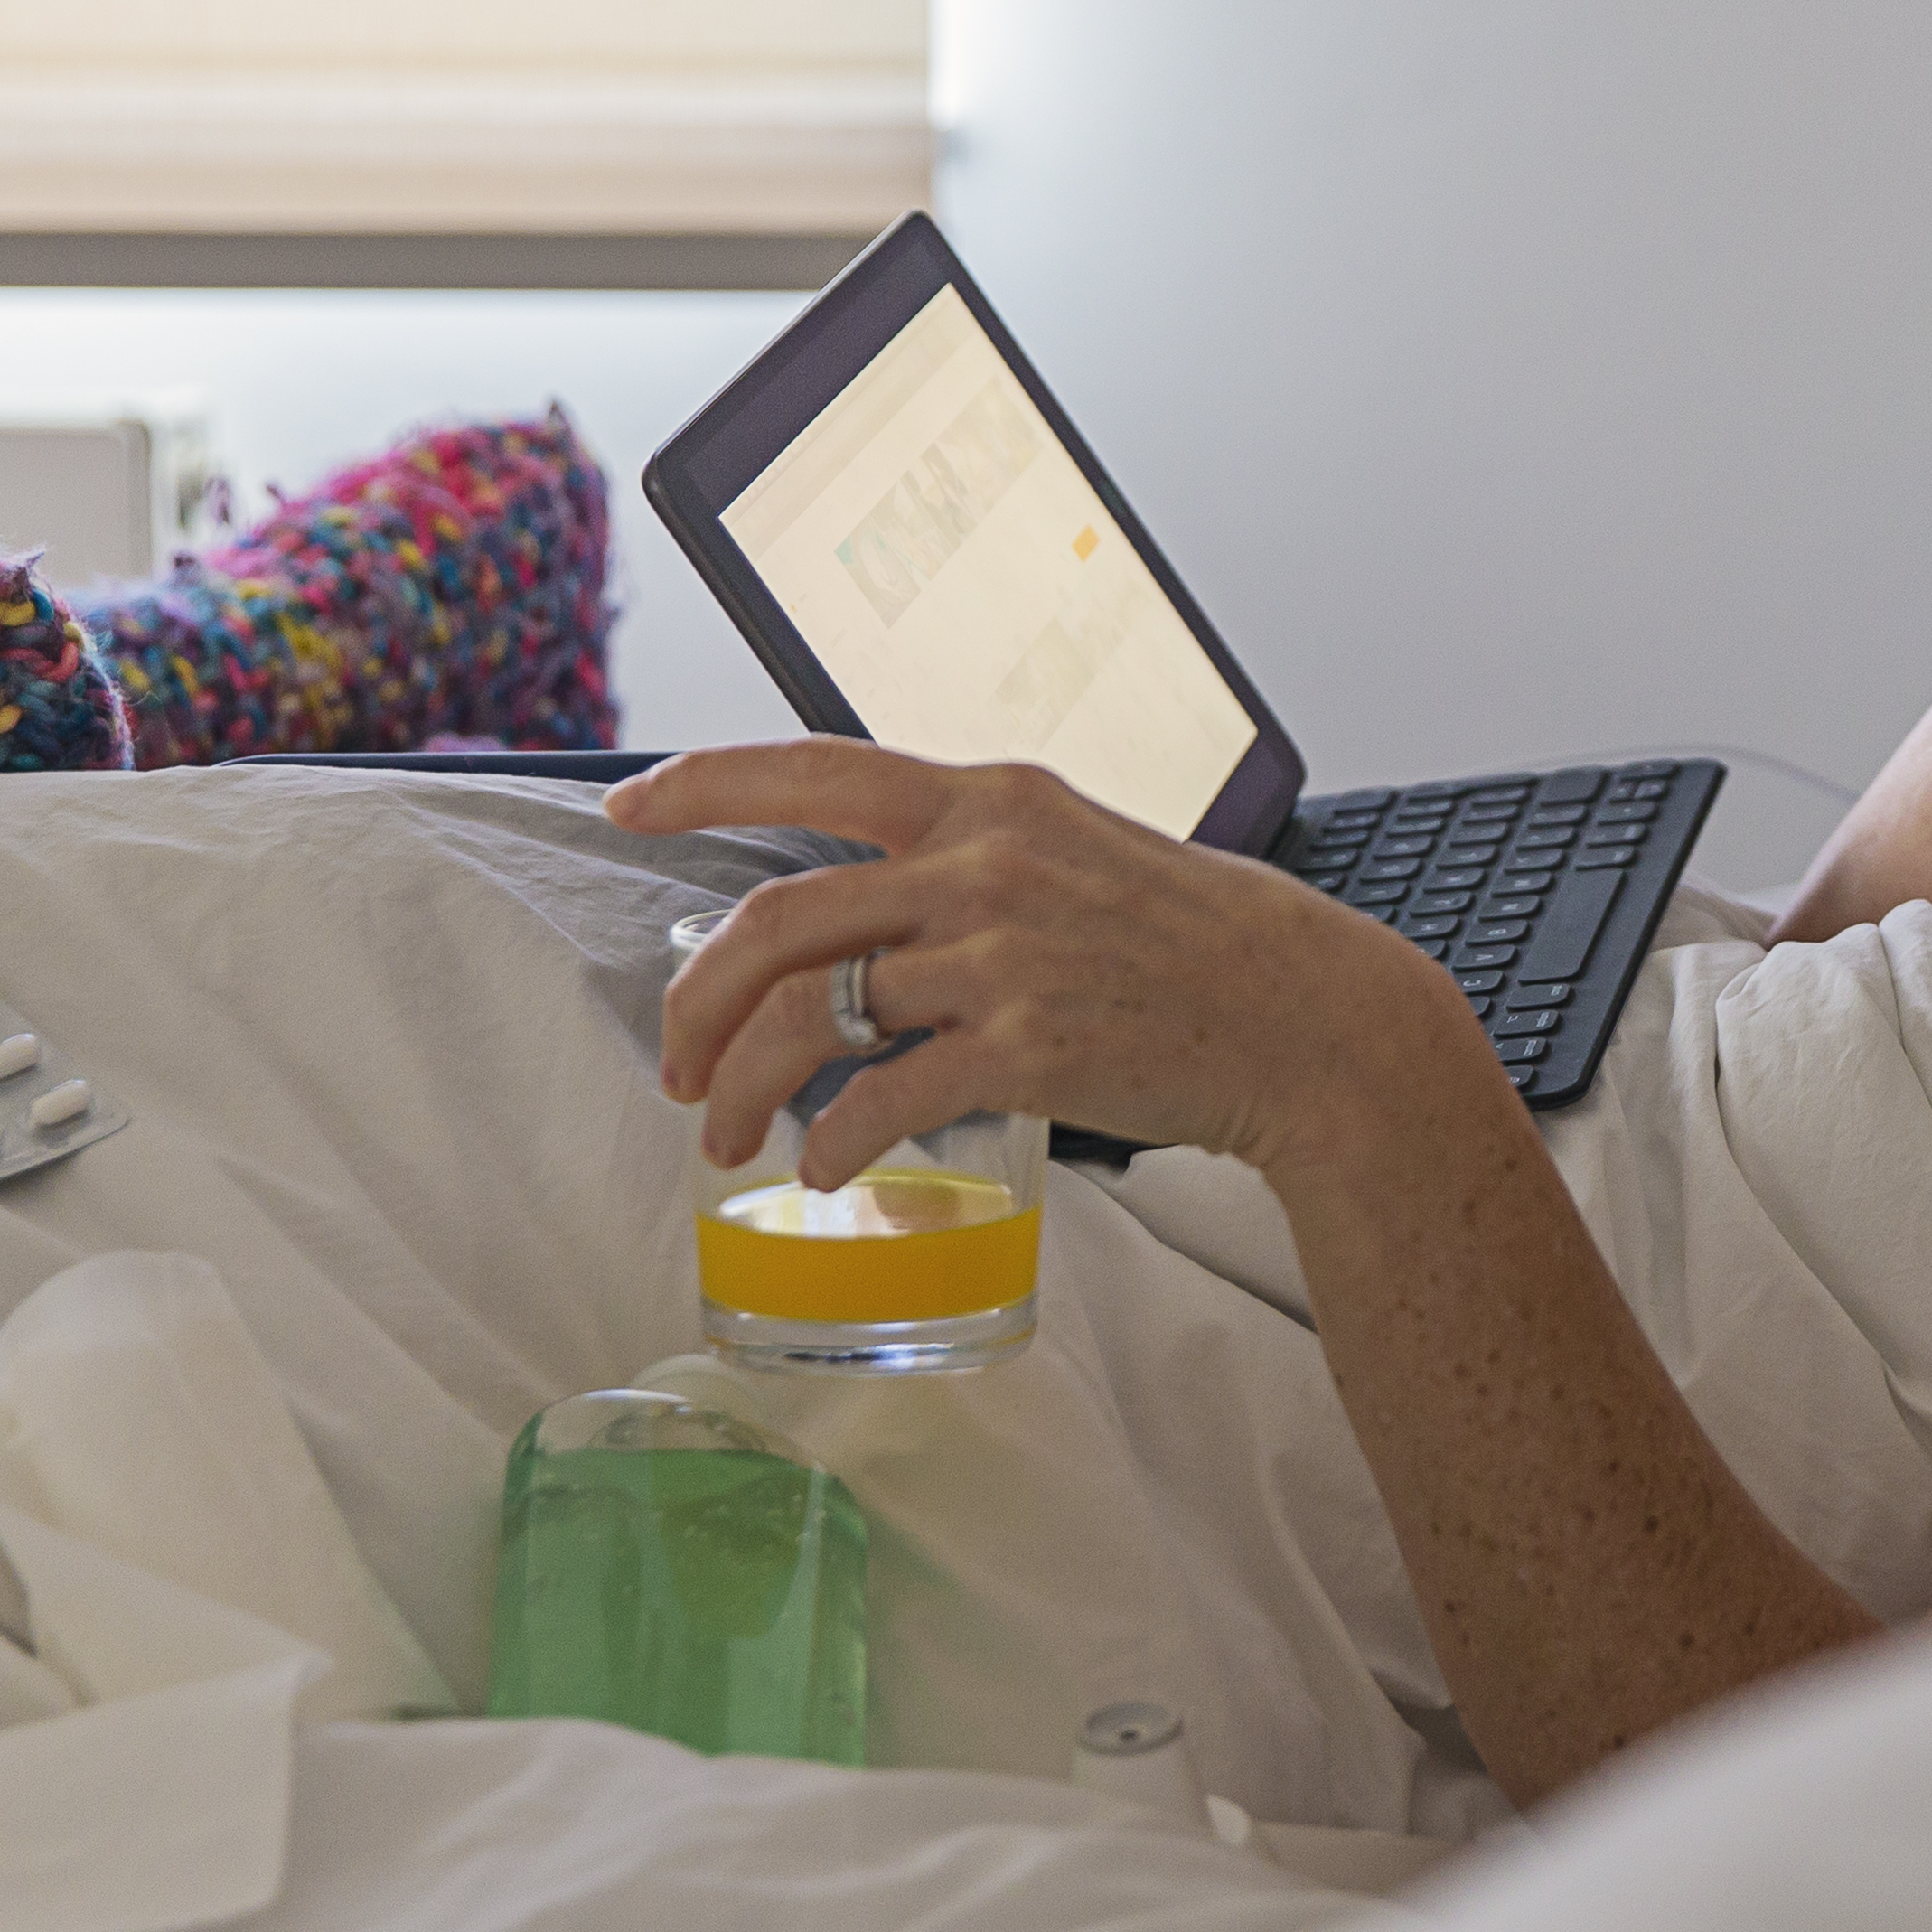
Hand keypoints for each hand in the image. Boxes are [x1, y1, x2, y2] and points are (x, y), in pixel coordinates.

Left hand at [606, 741, 1499, 1187]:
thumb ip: (972, 855)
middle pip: (779, 918)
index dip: (702, 783)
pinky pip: (881, 1099)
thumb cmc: (1192, 940)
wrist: (1303, 1015)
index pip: (813, 766)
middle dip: (696, 1000)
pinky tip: (825, 1166)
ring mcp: (1002, 956)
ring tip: (725, 1135)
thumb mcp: (1077, 847)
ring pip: (811, 1017)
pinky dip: (833, 1142)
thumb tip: (861, 905)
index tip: (628, 807)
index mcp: (991, 796)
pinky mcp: (1025, 1049)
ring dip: (741, 1087)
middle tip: (674, 1062)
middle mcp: (985, 861)